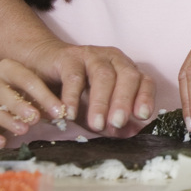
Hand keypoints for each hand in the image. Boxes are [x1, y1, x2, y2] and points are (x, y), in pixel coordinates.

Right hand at [0, 59, 65, 147]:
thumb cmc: (21, 95)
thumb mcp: (34, 93)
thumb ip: (47, 100)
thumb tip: (63, 113)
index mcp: (8, 69)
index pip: (26, 78)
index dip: (43, 95)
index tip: (58, 111)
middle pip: (1, 90)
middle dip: (19, 105)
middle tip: (36, 118)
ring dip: (6, 119)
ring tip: (23, 129)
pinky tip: (1, 143)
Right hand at [25, 40, 156, 136]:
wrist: (44, 64)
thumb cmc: (77, 90)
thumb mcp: (97, 109)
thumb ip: (113, 122)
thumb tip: (132, 134)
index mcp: (126, 70)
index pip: (144, 81)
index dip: (146, 97)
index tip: (143, 116)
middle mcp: (114, 59)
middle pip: (127, 77)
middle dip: (123, 101)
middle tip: (118, 123)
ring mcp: (92, 56)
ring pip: (102, 75)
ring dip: (100, 101)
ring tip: (96, 124)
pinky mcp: (68, 57)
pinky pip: (73, 76)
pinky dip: (72, 96)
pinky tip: (70, 113)